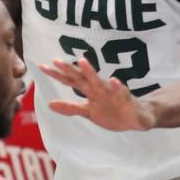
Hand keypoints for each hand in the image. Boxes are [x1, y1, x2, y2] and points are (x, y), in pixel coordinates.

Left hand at [40, 58, 156, 131]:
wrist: (138, 118)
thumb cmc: (112, 112)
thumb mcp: (88, 112)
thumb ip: (70, 108)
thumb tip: (49, 104)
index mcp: (89, 91)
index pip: (70, 81)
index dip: (57, 75)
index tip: (42, 67)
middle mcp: (99, 89)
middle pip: (81, 78)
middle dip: (69, 69)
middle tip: (56, 60)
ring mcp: (112, 93)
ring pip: (100, 81)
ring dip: (91, 72)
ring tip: (82, 61)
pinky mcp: (126, 100)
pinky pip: (122, 93)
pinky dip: (117, 87)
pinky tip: (113, 80)